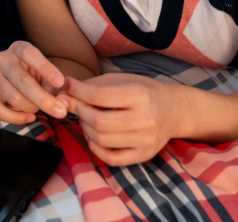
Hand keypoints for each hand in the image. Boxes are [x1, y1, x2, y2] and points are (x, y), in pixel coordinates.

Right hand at [0, 41, 69, 123]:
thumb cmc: (32, 73)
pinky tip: (29, 118)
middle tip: (60, 111)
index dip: (45, 68)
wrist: (10, 76)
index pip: (29, 54)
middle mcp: (2, 59)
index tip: (60, 82)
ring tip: (39, 109)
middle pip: (22, 81)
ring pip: (13, 97)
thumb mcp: (43, 72)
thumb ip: (52, 84)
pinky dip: (16, 118)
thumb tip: (61, 102)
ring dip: (31, 108)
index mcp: (18, 48)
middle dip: (43, 99)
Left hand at [62, 74, 179, 165]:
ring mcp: (146, 140)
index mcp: (140, 95)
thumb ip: (94, 86)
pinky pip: (111, 158)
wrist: (174, 110)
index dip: (77, 92)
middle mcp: (145, 119)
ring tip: (85, 119)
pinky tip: (94, 136)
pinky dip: (95, 148)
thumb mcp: (123, 80)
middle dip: (80, 112)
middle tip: (75, 105)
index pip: (100, 96)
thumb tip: (64, 92)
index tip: (66, 87)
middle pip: (99, 121)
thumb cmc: (144, 91)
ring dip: (85, 128)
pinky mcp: (144, 155)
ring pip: (102, 140)